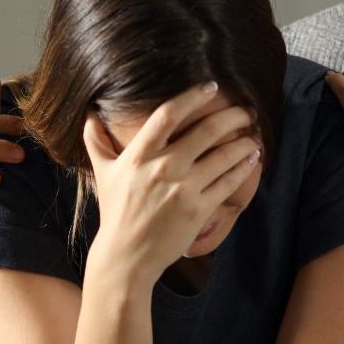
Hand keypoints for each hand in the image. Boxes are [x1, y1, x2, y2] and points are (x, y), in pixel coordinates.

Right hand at [82, 83, 261, 284]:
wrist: (127, 256)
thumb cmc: (116, 212)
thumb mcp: (103, 174)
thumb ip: (96, 141)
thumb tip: (89, 114)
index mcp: (139, 155)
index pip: (168, 114)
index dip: (192, 96)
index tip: (211, 87)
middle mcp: (163, 168)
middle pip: (206, 130)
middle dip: (232, 116)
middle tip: (246, 111)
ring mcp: (183, 189)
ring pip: (223, 156)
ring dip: (243, 142)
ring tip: (253, 135)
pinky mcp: (199, 209)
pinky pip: (228, 182)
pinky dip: (243, 167)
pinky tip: (252, 158)